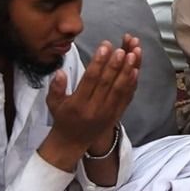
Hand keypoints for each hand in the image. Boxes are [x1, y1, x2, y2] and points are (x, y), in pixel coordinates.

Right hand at [40, 36, 140, 168]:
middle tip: (122, 49)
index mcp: (78, 104)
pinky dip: (132, 83)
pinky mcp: (117, 114)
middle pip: (107, 83)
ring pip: (120, 89)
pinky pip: (126, 97)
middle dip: (116, 64)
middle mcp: (94, 109)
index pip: (90, 80)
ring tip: (133, 54)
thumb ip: (56, 87)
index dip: (99, 62)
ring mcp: (108, 112)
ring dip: (128, 70)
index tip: (105, 47)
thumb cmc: (63, 118)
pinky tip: (136, 69)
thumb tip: (60, 72)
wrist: (73, 142)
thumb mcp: (53, 103)